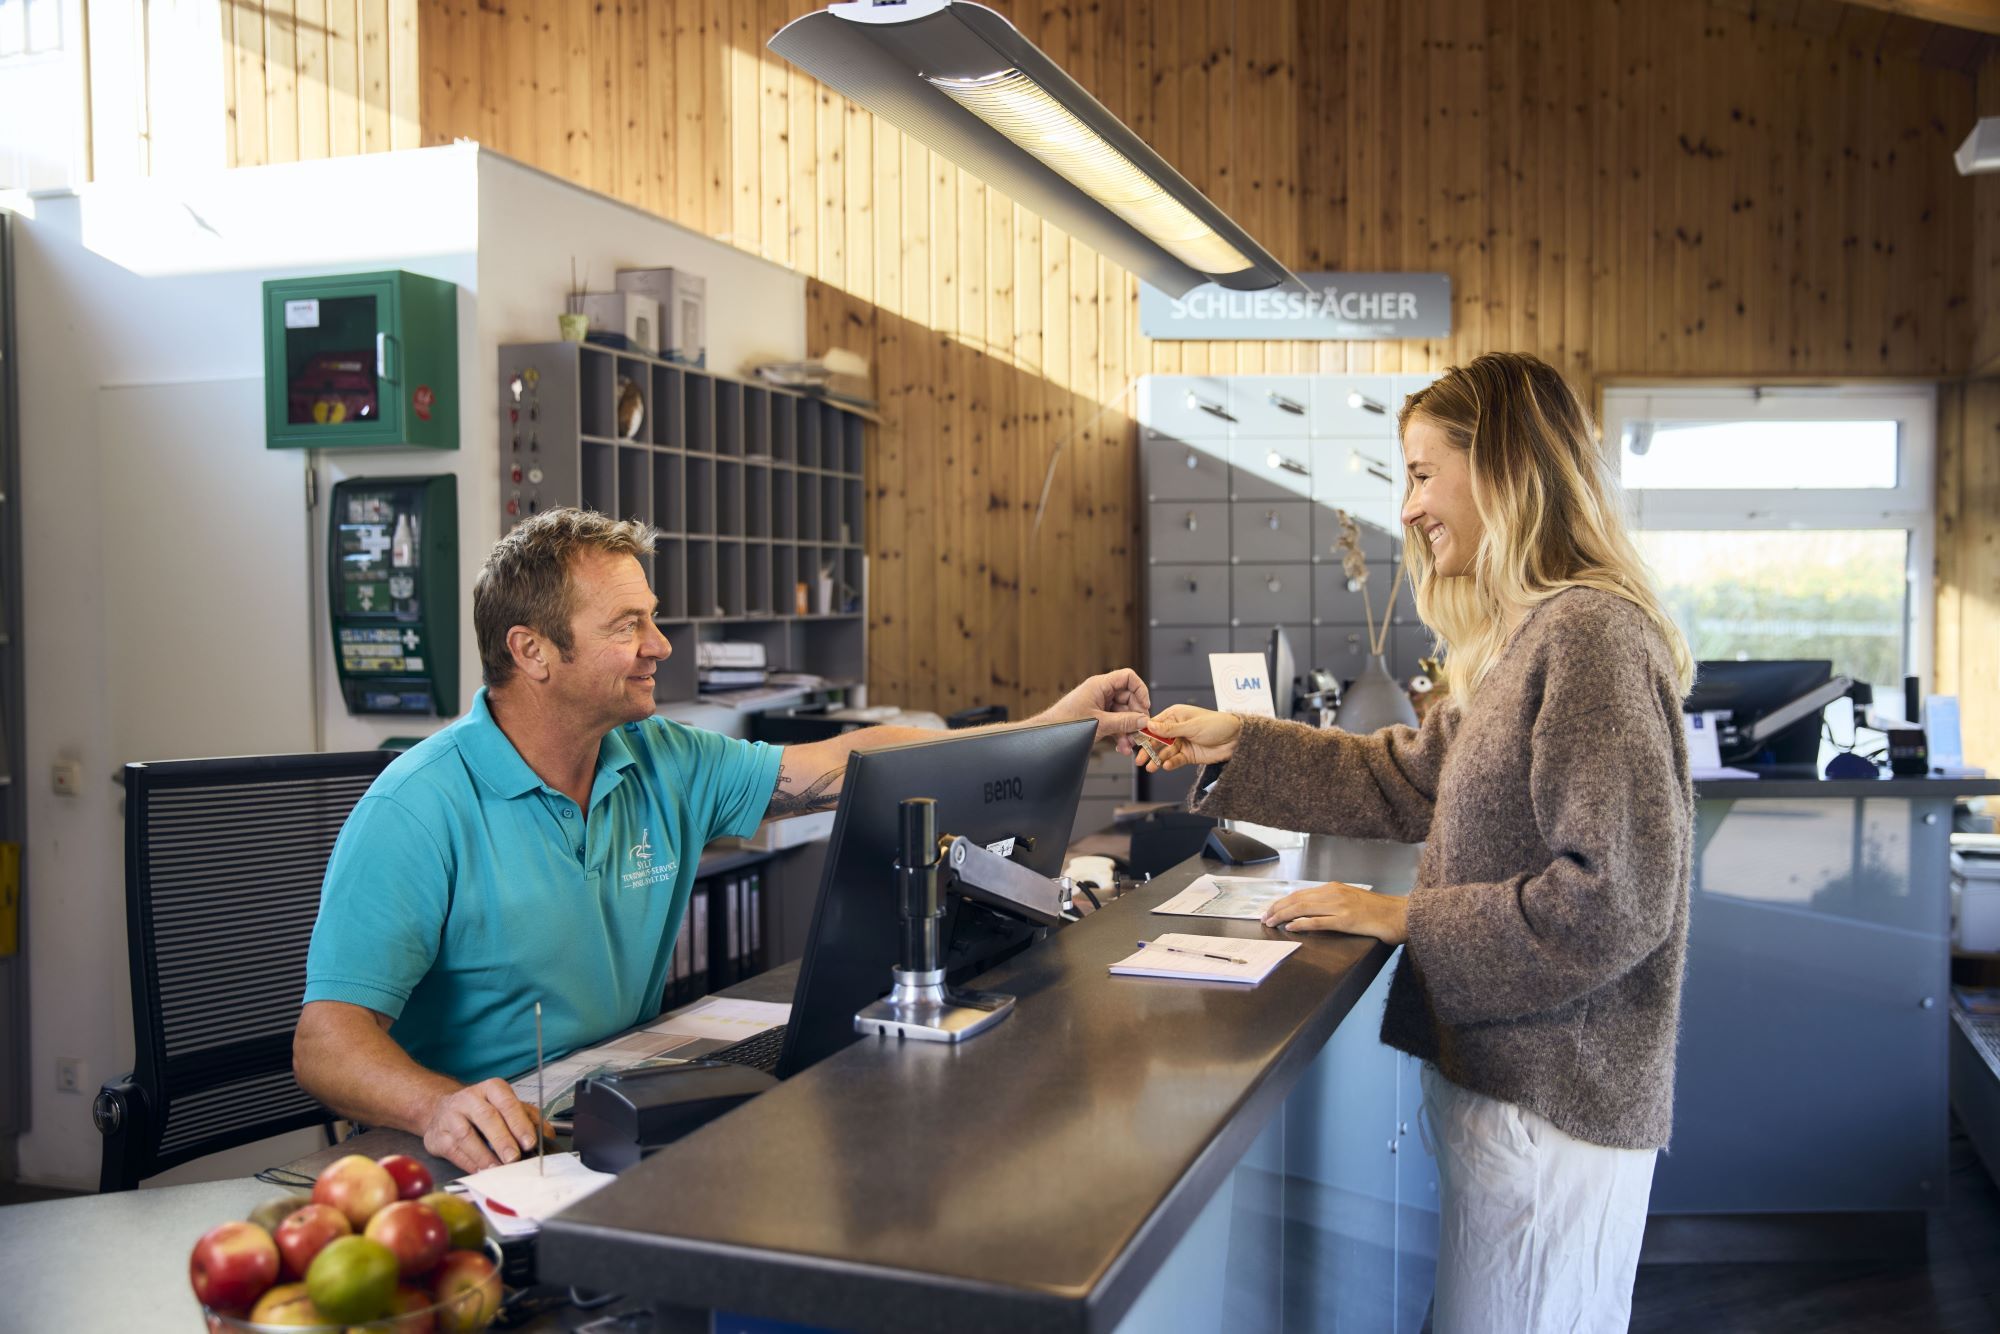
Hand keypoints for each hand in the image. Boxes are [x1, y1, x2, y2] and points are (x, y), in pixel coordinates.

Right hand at [421, 1078, 547, 1172]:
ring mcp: (451, 1117)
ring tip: (498, 1169)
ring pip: (467, 1136)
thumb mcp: (506, 1106)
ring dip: (484, 1155)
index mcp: (491, 1089)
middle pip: (487, 1118)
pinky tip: (482, 1171)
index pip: (507, 1104)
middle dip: (503, 1140)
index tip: (530, 1142)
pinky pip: (455, 1152)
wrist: (440, 1110)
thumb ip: (528, 1118)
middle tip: (515, 1158)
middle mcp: (469, 1099)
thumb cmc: (481, 1109)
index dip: (519, 1123)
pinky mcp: (438, 1136)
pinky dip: (470, 1163)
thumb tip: (548, 1135)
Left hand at [1043, 668, 1152, 750]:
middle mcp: (1100, 692)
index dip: (1140, 690)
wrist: (1048, 736)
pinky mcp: (1097, 718)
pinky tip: (1121, 747)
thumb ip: (1124, 722)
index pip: (1128, 677)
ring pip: (1122, 713)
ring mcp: (1099, 705)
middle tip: (1140, 730)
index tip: (1145, 707)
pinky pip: (1115, 723)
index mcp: (1100, 685)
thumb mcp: (1100, 723)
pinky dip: (1120, 734)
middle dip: (1135, 716)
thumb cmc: (1066, 724)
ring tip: (1130, 744)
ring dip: (1128, 729)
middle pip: (1128, 698)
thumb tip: (1143, 720)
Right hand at [1134, 705, 1243, 771]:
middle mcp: (1177, 729)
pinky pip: (1176, 760)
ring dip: (1158, 760)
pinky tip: (1166, 766)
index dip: (1145, 734)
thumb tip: (1150, 725)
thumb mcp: (1192, 726)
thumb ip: (1170, 729)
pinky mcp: (1188, 755)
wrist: (1237, 739)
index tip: (1136, 743)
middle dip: (1149, 750)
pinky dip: (1170, 763)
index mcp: (1176, 715)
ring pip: (1165, 752)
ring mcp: (1183, 742)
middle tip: (1140, 760)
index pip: (1155, 724)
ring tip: (1151, 767)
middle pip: (1157, 741)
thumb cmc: (1218, 725)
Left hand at [1262, 882, 1408, 944]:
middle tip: (1264, 917)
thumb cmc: (1378, 911)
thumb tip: (1310, 911)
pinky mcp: (1346, 920)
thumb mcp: (1351, 900)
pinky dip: (1302, 924)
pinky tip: (1291, 927)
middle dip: (1277, 908)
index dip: (1282, 901)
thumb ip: (1332, 902)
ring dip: (1284, 915)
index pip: (1301, 893)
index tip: (1270, 909)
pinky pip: (1318, 921)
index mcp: (1334, 888)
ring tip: (1271, 922)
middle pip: (1298, 899)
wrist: (1401, 915)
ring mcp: (1340, 906)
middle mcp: (1334, 894)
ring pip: (1304, 908)